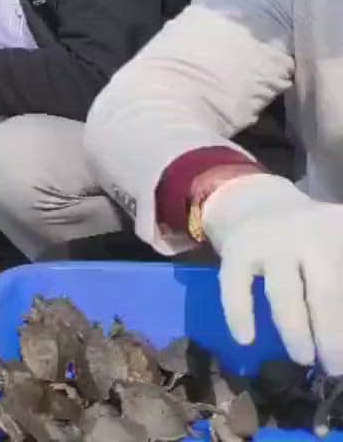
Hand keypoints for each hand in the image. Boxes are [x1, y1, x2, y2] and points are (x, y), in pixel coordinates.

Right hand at [202, 173, 342, 372]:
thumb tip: (337, 334)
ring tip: (303, 359)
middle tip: (335, 367)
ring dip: (295, 331)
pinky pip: (236, 288)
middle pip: (326, 293)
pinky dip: (240, 314)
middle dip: (331, 335)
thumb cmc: (307, 239)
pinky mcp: (237, 251)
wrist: (255, 201)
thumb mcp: (334, 245)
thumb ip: (336, 283)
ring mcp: (269, 243)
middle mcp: (309, 235)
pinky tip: (246, 340)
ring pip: (284, 294)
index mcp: (339, 233)